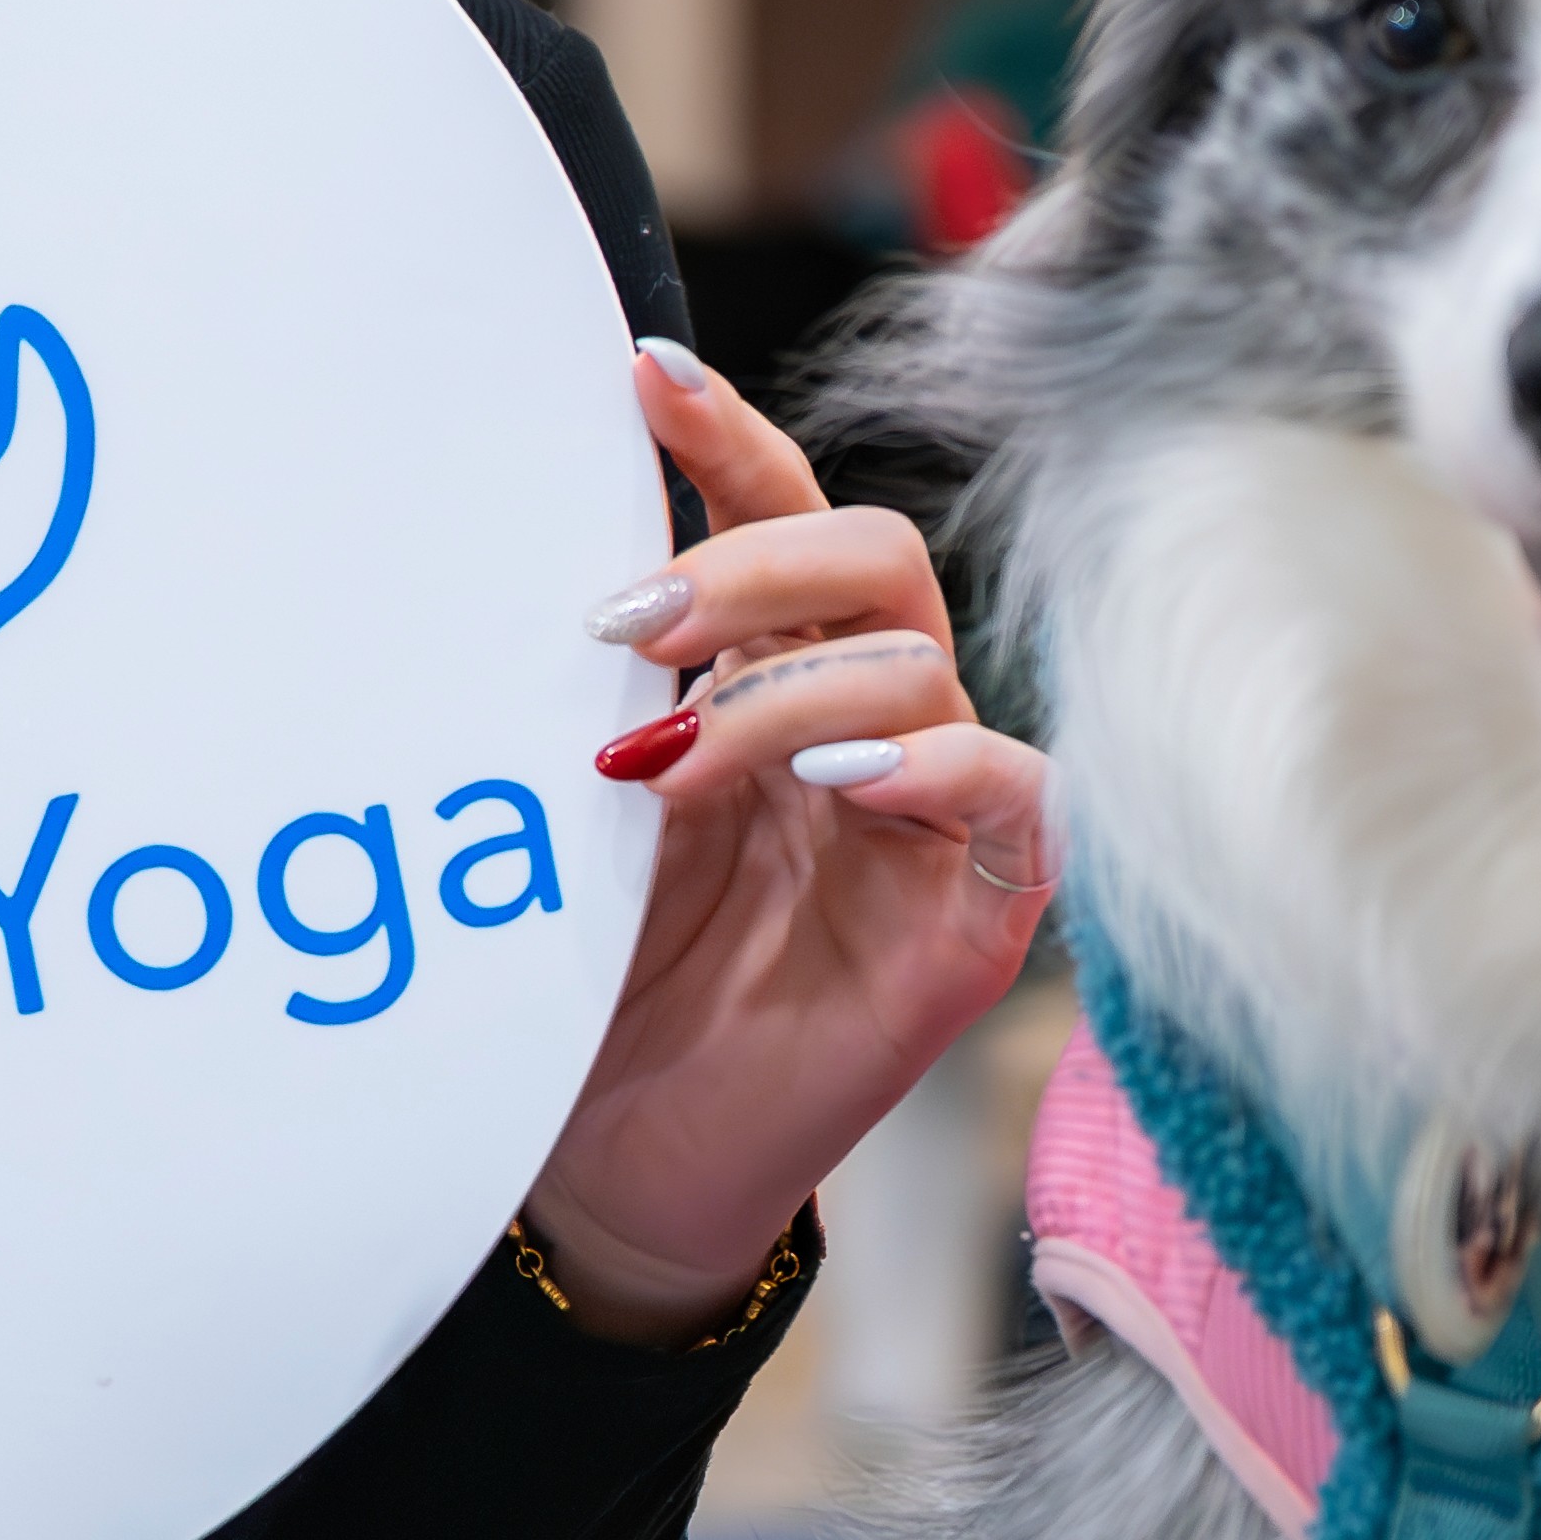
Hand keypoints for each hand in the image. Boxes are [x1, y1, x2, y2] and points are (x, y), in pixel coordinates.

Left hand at [510, 340, 1051, 1335]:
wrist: (614, 1166)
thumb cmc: (594, 981)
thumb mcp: (572, 801)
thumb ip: (594, 684)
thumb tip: (523, 537)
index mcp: (770, 671)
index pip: (780, 514)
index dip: (728, 435)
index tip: (641, 373)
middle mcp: (865, 722)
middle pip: (873, 558)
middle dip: (747, 567)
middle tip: (621, 626)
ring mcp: (931, 817)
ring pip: (919, 663)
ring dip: (782, 693)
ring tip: (660, 763)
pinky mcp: (979, 917)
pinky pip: (1017, 794)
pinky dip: (934, 764)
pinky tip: (834, 784)